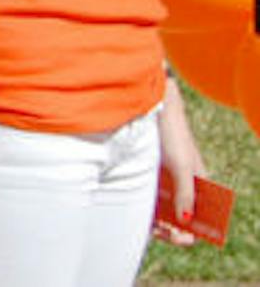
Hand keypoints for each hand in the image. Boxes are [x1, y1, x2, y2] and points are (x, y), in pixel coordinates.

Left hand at [153, 73, 207, 246]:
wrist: (153, 108)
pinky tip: (142, 215)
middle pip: (183, 216)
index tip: (181, 237)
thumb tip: (185, 222)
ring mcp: (168, 180)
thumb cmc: (172, 135)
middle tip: (161, 233)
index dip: (194, 231)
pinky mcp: (151, 174)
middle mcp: (185, 183)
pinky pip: (153, 199)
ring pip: (167, 210)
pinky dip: (149, 209)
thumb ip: (185, 194)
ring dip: (160, 222)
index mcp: (200, 183)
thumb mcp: (181, 166)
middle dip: (174, 229)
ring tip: (151, 227)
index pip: (204, 216)